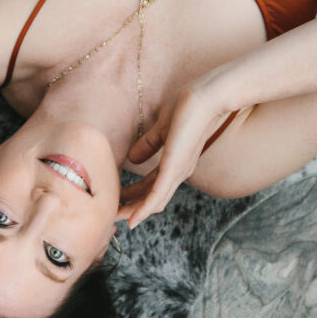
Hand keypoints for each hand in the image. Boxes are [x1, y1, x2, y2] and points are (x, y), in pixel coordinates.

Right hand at [118, 83, 229, 227]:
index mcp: (176, 163)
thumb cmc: (188, 108)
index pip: (152, 185)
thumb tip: (132, 158)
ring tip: (116, 219)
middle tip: (112, 214)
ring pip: (154, 201)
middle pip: (153, 197)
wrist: (204, 98)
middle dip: (132, 207)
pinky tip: (132, 219)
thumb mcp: (162, 129)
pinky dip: (144, 209)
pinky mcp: (174, 169)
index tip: (117, 197)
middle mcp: (179, 172)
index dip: (134, 194)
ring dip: (135, 212)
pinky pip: (157, 195)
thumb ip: (148, 145)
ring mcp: (177, 172)